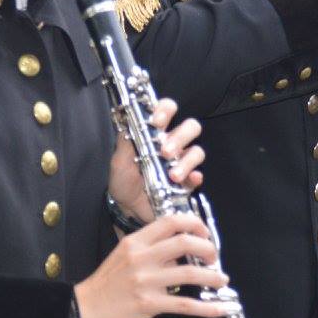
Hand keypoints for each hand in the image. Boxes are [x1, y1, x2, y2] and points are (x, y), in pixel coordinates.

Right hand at [74, 214, 228, 317]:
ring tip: (221, 280)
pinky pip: (185, 304)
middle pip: (184, 242)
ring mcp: (146, 281)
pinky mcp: (149, 304)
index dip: (194, 224)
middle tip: (214, 257)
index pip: (170, 222)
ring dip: (212, 277)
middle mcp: (142, 257)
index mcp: (135, 242)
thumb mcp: (124, 256)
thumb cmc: (107, 283)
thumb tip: (180, 251)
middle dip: (208, 248)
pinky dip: (207, 307)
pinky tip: (220, 308)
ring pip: (190, 273)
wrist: (86, 308)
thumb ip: (150, 250)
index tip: (205, 233)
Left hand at [107, 99, 203, 223]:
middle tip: (165, 151)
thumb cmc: (123, 179)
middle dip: (181, 136)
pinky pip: (198, 176)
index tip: (157, 121)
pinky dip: (195, 177)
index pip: (167, 110)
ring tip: (173, 174)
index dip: (166, 110)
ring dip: (187, 161)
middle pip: (191, 127)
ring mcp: (182, 162)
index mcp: (155, 133)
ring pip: (197, 151)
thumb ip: (125, 141)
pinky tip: (188, 181)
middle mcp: (172, 144)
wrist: (127, 208)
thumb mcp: (119, 160)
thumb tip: (129, 121)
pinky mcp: (187, 182)